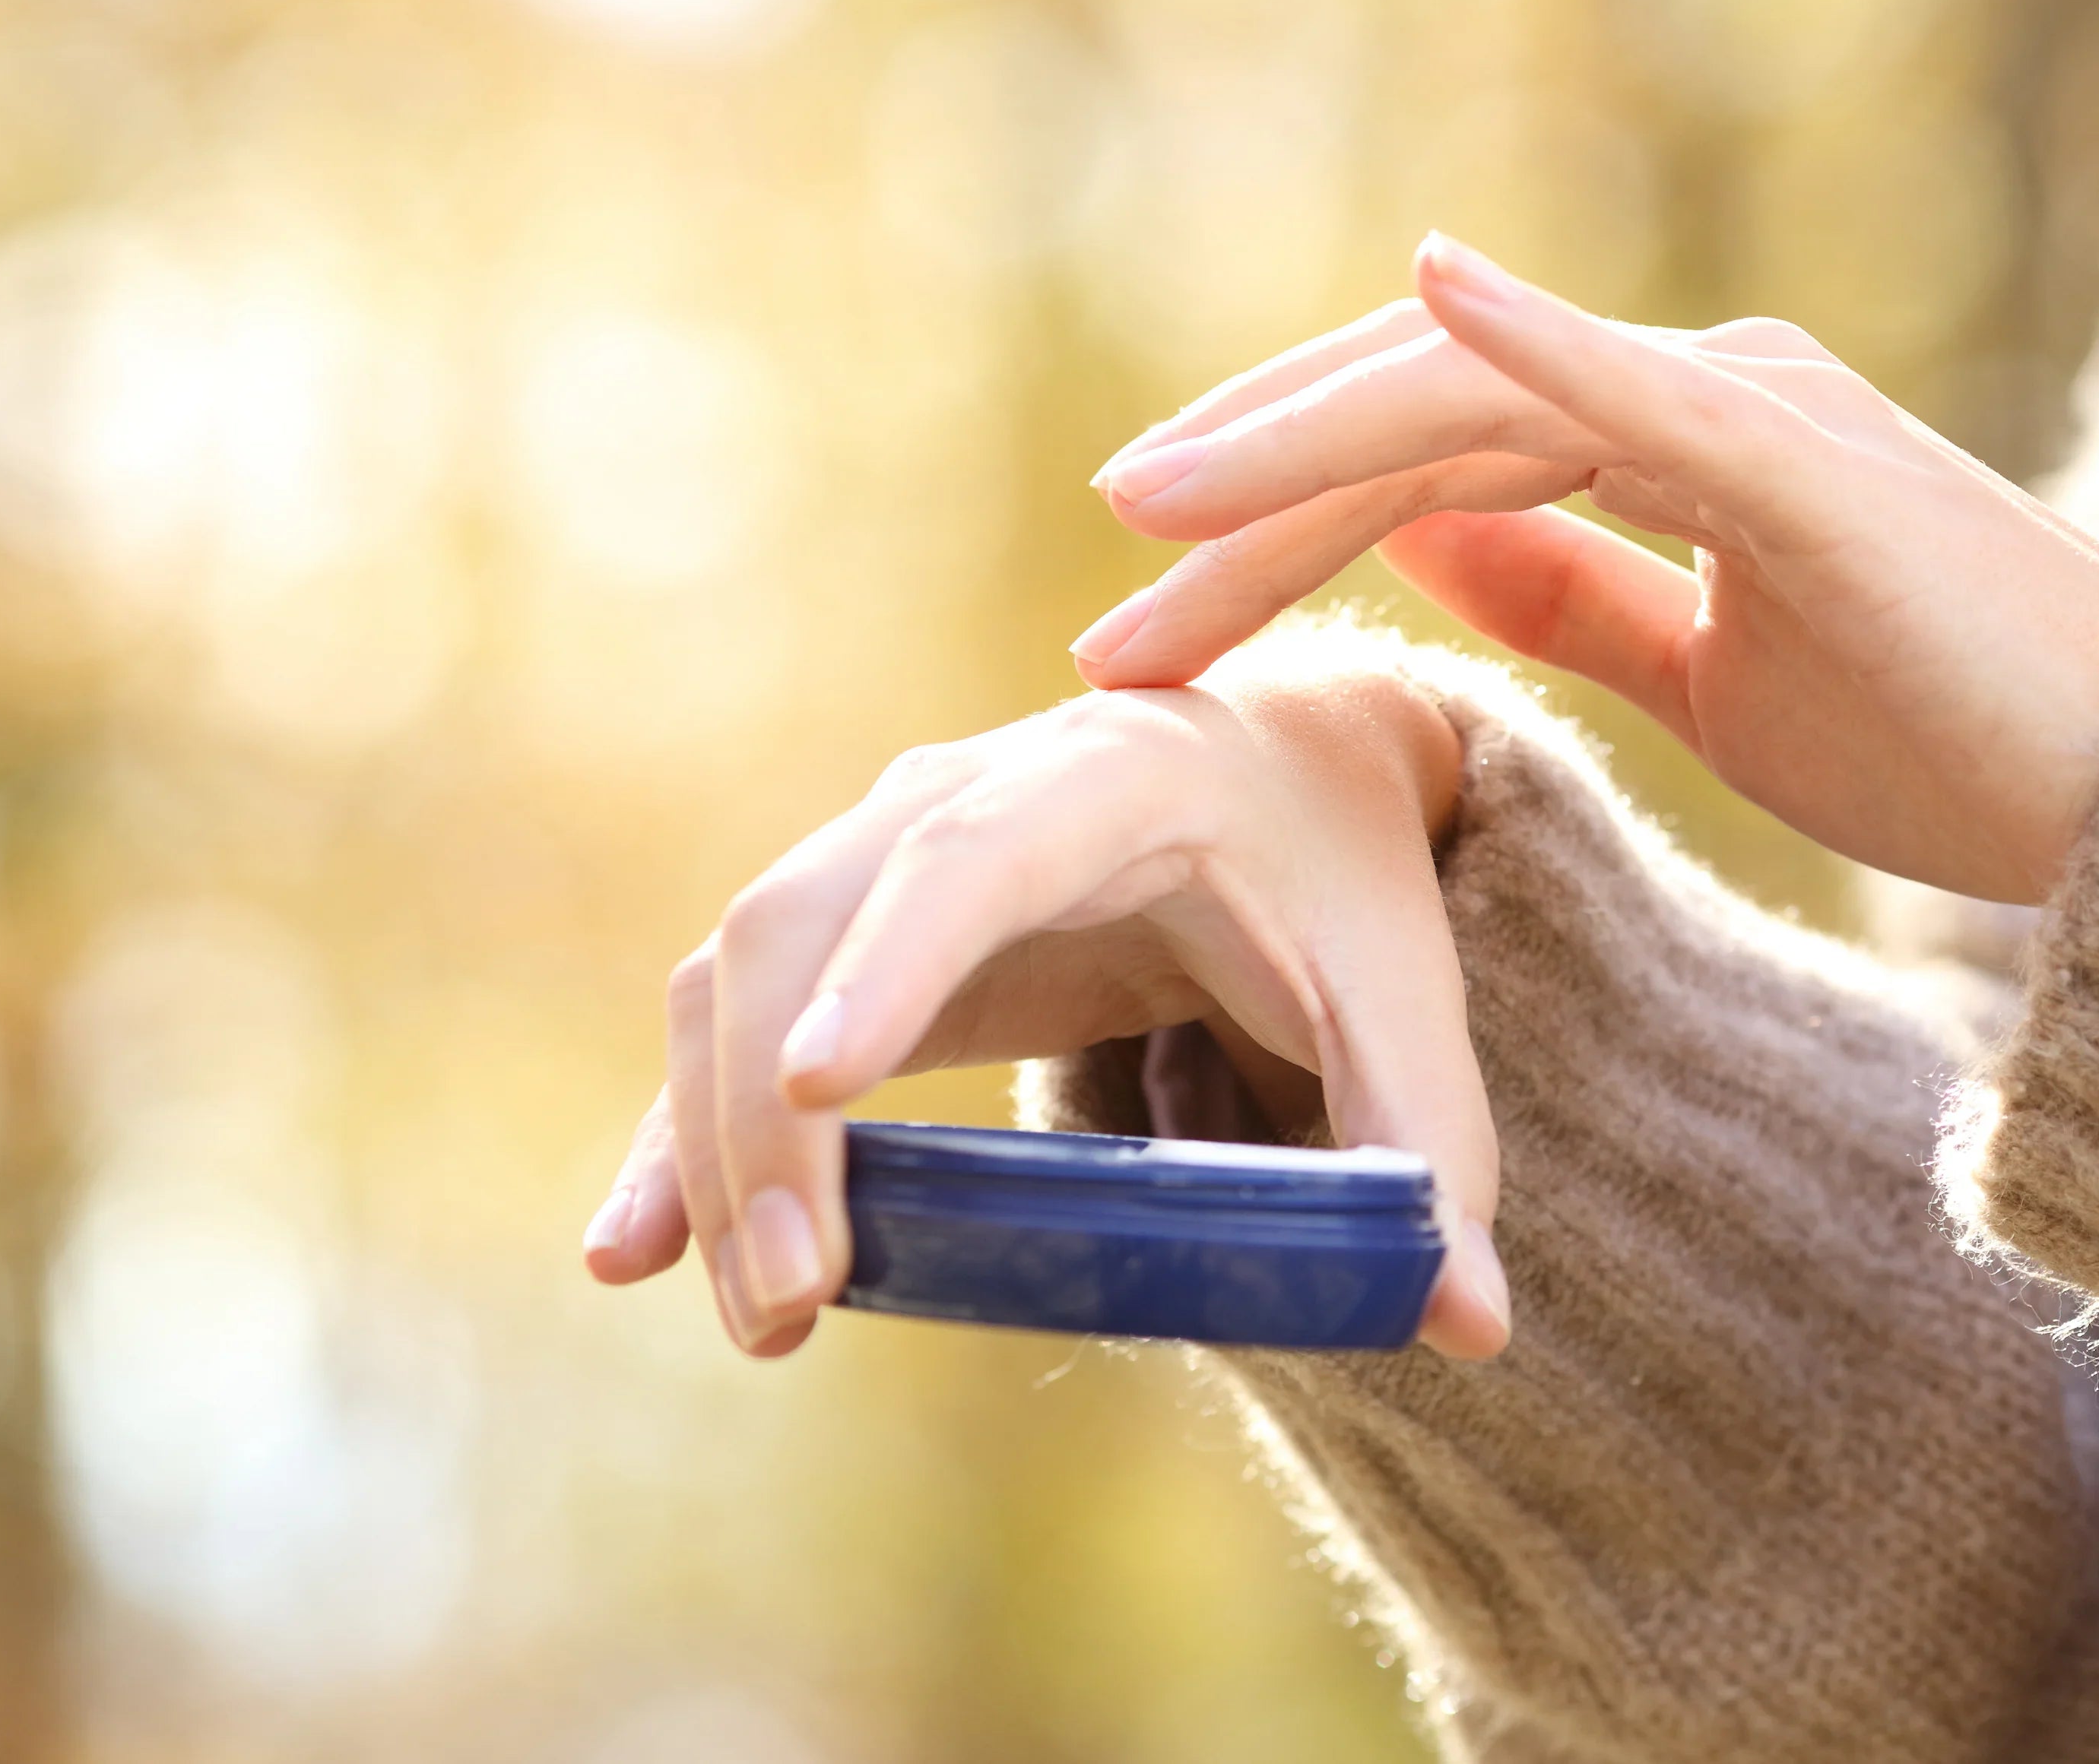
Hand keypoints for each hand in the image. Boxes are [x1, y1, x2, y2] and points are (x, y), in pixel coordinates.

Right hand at [582, 650, 1511, 1362]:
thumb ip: (1434, 1151)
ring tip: (769, 1321)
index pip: (967, 856)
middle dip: (771, 1115)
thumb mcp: (1412, 1000)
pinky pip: (727, 1020)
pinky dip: (677, 1130)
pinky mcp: (848, 936)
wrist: (1291, 771)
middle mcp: (963, 788)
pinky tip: (631, 1255)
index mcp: (1112, 773)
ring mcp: (881, 851)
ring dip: (717, 1143)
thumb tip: (1467, 1327)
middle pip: (803, 920)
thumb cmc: (1348, 883)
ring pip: (737, 972)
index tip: (817, 1092)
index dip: (887, 965)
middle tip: (800, 1301)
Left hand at [1071, 235, 2098, 904]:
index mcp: (1678, 438)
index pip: (1432, 460)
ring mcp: (1757, 407)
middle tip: (1107, 588)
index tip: (1147, 610)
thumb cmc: (1953, 744)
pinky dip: (1536, 332)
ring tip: (1150, 499)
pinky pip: (1645, 388)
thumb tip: (1426, 549)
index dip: (1277, 523)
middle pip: (1421, 421)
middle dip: (1250, 500)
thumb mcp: (1714, 676)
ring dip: (1306, 448)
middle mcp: (1702, 389)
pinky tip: (1426, 288)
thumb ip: (1577, 597)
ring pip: (1479, 399)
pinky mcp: (1811, 463)